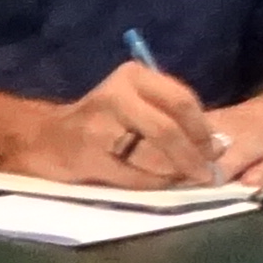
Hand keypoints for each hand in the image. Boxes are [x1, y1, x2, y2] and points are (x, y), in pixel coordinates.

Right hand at [14, 61, 226, 187]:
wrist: (44, 139)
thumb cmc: (99, 121)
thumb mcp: (133, 101)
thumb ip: (169, 115)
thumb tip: (217, 144)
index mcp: (132, 77)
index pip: (181, 101)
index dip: (203, 129)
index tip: (215, 150)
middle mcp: (115, 96)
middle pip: (168, 128)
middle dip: (194, 154)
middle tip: (208, 173)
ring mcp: (98, 128)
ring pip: (153, 152)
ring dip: (177, 171)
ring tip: (189, 179)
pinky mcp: (88, 158)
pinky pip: (133, 175)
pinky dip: (154, 183)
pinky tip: (162, 185)